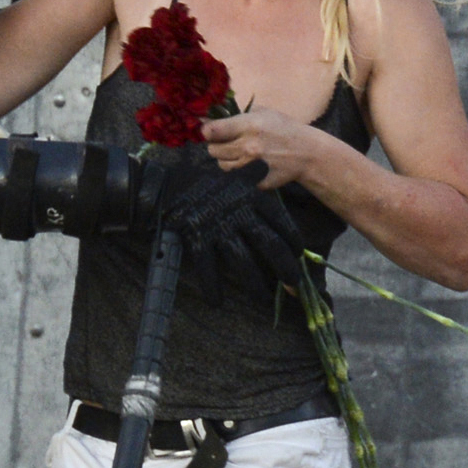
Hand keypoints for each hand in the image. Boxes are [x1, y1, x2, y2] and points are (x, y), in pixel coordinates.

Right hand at [154, 151, 305, 296]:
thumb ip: (252, 176)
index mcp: (250, 197)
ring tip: (263, 299)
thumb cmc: (204, 182)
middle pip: (269, 244)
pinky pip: (207, 267)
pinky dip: (211, 286)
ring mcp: (218, 227)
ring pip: (243, 260)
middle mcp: (238, 213)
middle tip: (294, 285)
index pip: (280, 221)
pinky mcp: (198, 237)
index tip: (299, 254)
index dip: (293, 240)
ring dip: (255, 284)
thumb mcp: (231, 175)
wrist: (167, 182)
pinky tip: (217, 302)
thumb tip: (267, 166)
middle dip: (284, 267)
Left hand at [204, 106, 336, 190]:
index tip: (206, 132)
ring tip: (233, 157)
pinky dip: (250, 179)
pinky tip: (255, 173)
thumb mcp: (268, 112)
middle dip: (215, 147)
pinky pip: (247, 181)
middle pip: (215, 150)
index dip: (206, 131)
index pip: (215, 130)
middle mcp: (249, 144)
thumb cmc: (288, 128)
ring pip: (224, 165)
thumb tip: (224, 115)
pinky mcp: (262, 178)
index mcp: (249, 124)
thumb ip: (246, 113)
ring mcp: (255, 163)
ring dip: (226, 161)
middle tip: (221, 145)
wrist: (311, 152)